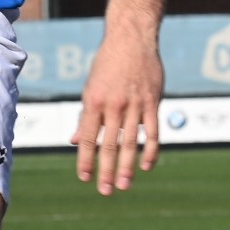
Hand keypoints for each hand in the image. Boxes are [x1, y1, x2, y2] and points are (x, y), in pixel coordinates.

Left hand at [73, 22, 163, 193]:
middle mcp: (114, 105)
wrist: (131, 38)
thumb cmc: (108, 64)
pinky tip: (147, 165)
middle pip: (110, 144)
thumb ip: (86, 116)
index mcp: (95, 102)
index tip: (85, 178)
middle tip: (105, 191)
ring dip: (127, 166)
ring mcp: (135, 104)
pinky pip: (153, 131)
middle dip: (106, 170)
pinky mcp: (153, 102)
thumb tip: (76, 141)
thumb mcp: (91, 87)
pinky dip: (151, 150)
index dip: (86, 159)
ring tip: (124, 185)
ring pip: (131, 142)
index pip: (89, 137)